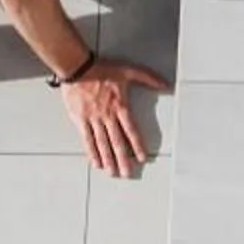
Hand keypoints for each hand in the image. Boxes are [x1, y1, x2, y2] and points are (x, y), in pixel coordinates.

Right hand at [59, 58, 169, 176]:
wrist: (78, 69)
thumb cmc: (102, 69)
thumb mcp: (128, 71)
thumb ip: (148, 78)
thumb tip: (165, 84)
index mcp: (120, 106)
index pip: (131, 131)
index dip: (137, 145)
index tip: (142, 158)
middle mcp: (108, 116)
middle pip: (117, 142)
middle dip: (123, 160)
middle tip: (127, 174)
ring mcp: (94, 120)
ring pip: (103, 144)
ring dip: (108, 160)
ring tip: (113, 173)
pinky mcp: (81, 121)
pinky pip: (87, 140)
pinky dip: (92, 152)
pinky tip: (96, 163)